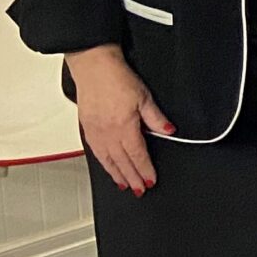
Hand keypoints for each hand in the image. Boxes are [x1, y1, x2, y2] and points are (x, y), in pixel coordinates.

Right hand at [68, 46, 170, 194]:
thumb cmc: (117, 78)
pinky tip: (108, 167)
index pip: (137, 155)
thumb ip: (156, 118)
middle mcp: (108, 133)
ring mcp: (95, 131)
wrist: (94, 66)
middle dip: (132, 178)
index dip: (145, 170)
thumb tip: (169, 131)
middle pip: (122, 162)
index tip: (150, 181)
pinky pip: (95, 151)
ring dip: (116, 174)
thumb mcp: (145, 97)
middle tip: (139, 190)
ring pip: (107, 160)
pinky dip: (103, 163)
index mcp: (124, 127)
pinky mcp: (87, 127)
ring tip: (124, 184)